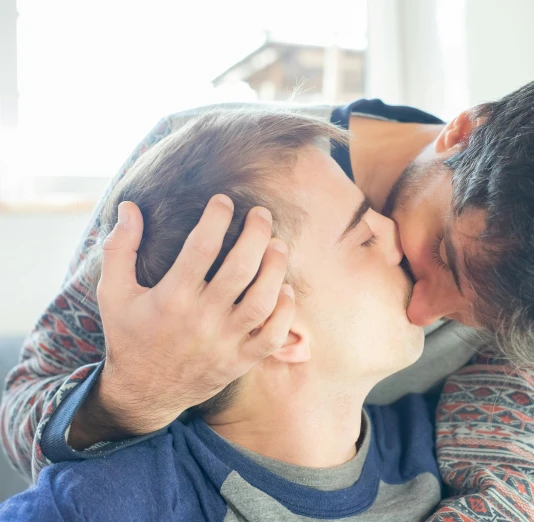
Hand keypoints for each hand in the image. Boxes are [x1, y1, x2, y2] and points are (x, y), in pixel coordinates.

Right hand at [69, 195, 293, 447]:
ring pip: (262, 301)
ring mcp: (224, 342)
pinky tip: (284, 288)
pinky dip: (285, 311)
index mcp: (171, 298)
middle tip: (261, 214)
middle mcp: (201, 319)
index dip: (216, 219)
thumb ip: (119, 248)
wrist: (144, 393)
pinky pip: (272, 336)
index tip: (223, 201)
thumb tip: (130, 207)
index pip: (201, 248)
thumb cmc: (130, 336)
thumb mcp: (113, 293)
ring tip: (277, 244)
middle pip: (240, 269)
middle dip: (256, 234)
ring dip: (275, 268)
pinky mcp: (240, 361)